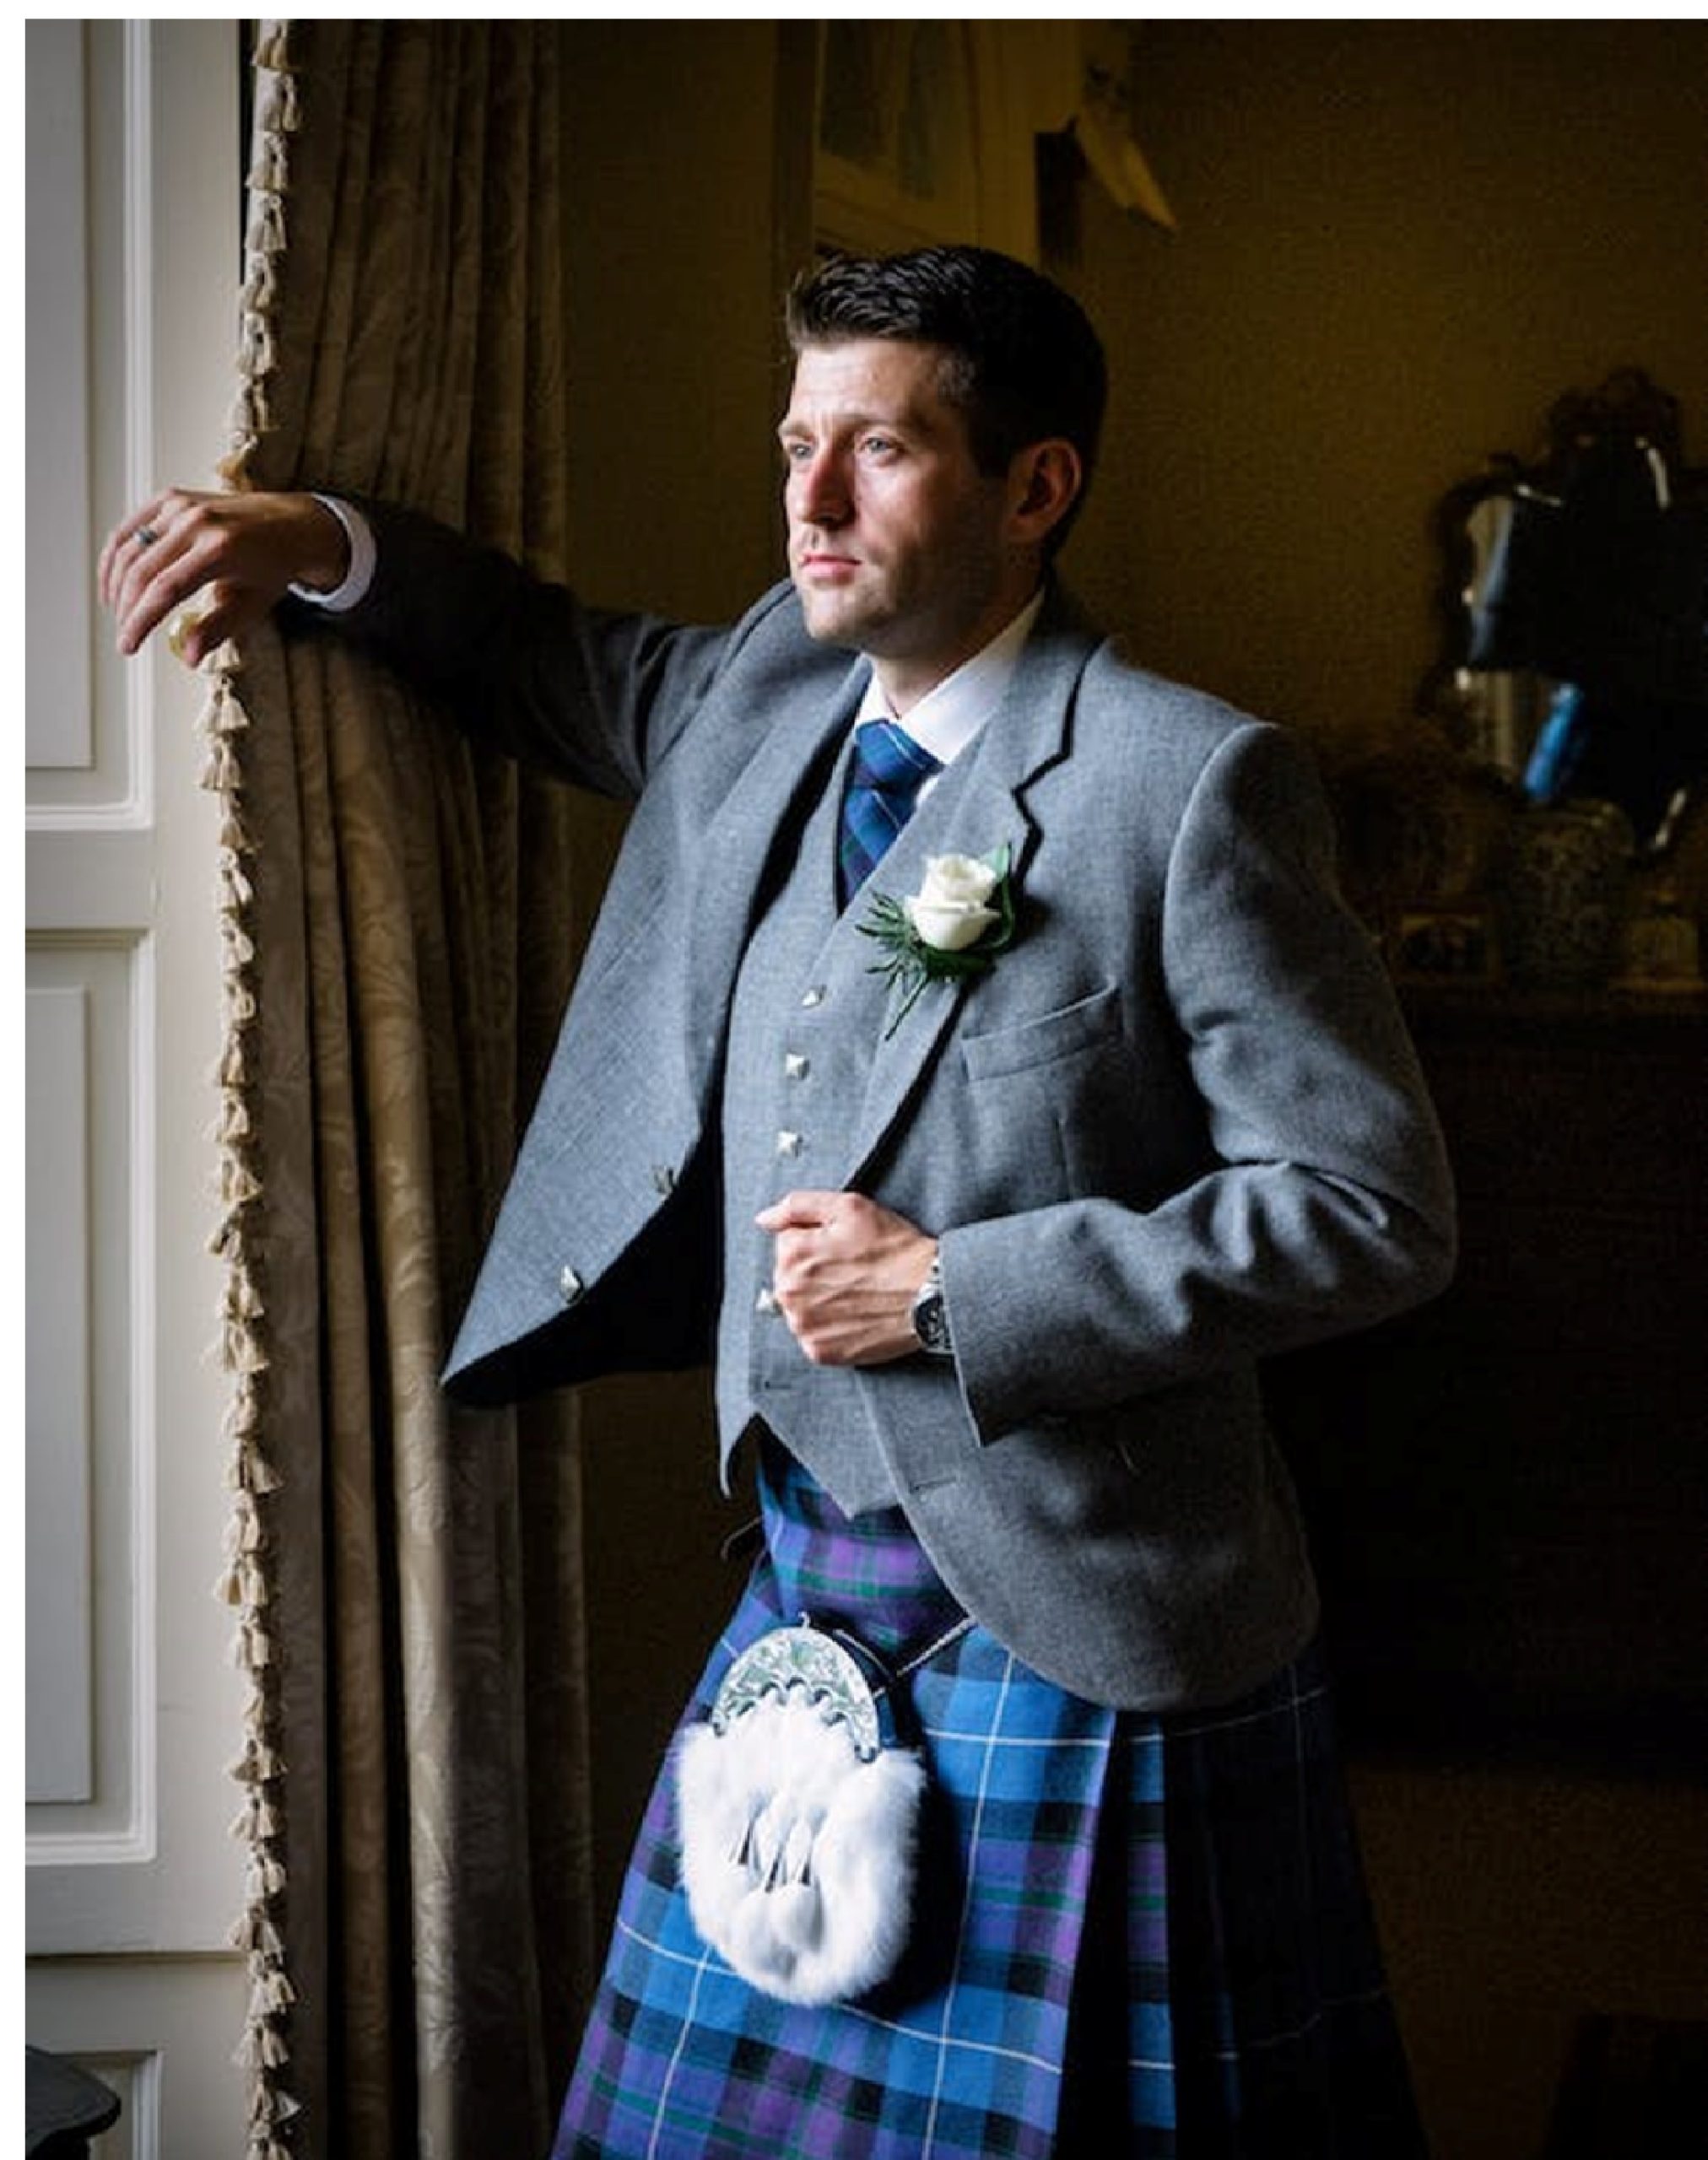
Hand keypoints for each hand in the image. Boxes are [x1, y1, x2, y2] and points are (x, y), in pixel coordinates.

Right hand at [99, 488, 350, 666]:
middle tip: (125, 635)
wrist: (289, 524)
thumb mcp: (252, 605)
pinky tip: (115, 582)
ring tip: (119, 613)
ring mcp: (181, 505)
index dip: (140, 622)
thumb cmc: (272, 568)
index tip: (126, 646)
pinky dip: (117, 556)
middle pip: (142, 571)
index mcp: (220, 548)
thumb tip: (187, 657)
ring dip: (115, 585)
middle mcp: (197, 521)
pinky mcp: (170, 497)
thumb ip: (217, 630)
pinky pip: (130, 528)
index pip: (165, 590)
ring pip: (129, 548)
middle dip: (126, 609)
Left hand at [756, 1190, 936, 1367]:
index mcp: (792, 1255)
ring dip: (820, 1300)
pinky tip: (855, 1314)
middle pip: (790, 1277)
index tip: (843, 1247)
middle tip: (853, 1270)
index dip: (818, 1241)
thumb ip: (799, 1206)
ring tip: (856, 1293)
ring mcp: (804, 1326)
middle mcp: (790, 1294)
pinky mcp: (820, 1351)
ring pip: (801, 1307)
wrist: (930, 1293)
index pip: (787, 1243)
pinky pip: (815, 1335)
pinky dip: (831, 1327)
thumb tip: (765, 1219)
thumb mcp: (849, 1207)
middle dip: (815, 1271)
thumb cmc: (894, 1250)